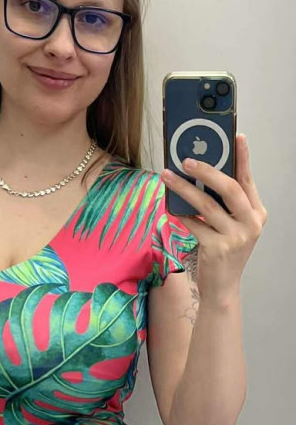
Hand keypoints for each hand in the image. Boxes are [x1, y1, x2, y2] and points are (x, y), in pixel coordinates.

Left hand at [161, 134, 267, 304]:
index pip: (248, 180)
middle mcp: (251, 224)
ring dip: (184, 188)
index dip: (243, 157)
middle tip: (186, 159)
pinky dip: (181, 215)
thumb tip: (200, 173)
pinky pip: (194, 224)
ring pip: (206, 205)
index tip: (236, 136)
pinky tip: (170, 207)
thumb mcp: (231, 226)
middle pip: (229, 188)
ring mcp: (235, 238)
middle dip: (206, 170)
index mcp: (257, 213)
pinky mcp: (217, 249)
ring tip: (167, 176)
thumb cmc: (224, 252)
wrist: (222, 288)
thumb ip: (223, 204)